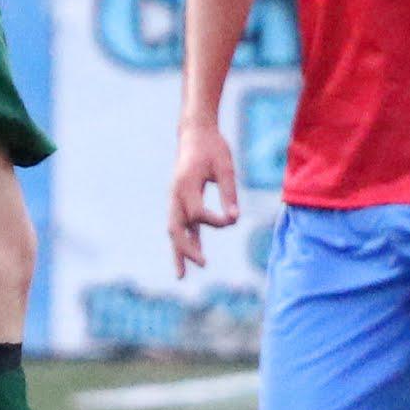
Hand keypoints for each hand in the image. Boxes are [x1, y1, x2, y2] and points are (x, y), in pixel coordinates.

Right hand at [167, 118, 241, 273]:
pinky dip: (185, 241)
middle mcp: (176, 194)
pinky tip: (192, 257)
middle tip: (202, 264)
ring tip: (181, 276)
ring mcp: (175, 198)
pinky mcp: (181, 200)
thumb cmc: (212, 148)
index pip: (197, 213)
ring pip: (174, 230)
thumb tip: (235, 219)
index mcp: (186, 184)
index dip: (215, 221)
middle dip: (186, 249)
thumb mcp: (225, 167)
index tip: (232, 219)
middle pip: (176, 228)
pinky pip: (181, 225)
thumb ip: (229, 193)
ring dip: (178, 252)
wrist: (195, 133)